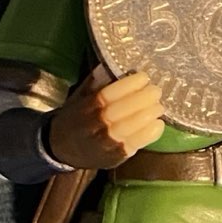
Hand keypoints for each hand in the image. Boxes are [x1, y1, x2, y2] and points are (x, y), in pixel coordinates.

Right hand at [46, 67, 164, 169]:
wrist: (62, 150)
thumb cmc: (75, 118)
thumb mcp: (80, 96)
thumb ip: (97, 82)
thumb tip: (119, 65)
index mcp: (86, 107)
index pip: (110, 94)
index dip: (130, 84)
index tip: (143, 77)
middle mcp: (96, 125)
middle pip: (124, 110)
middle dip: (144, 98)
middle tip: (156, 91)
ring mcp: (106, 143)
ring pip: (132, 127)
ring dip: (150, 115)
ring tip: (159, 106)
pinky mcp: (115, 157)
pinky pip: (137, 144)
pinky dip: (150, 133)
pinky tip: (158, 123)